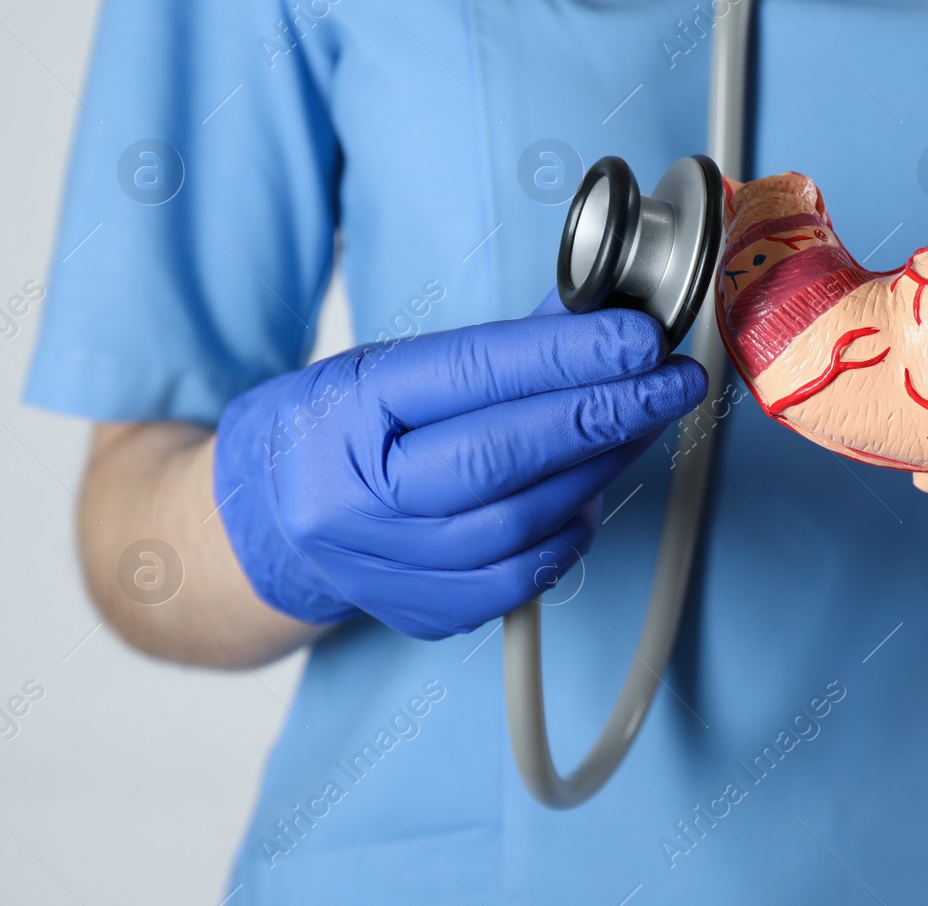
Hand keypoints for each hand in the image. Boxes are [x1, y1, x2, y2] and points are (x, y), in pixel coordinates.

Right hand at [213, 294, 704, 638]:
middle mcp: (357, 494)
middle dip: (603, 413)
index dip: (567, 355)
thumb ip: (490, 351)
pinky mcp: (417, 612)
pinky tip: (589, 496)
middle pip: (501, 455)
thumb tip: (596, 314)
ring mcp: (384, 564)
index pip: (473, 374)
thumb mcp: (387, 369)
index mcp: (348, 410)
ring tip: (639, 426)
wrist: (257, 526)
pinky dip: (567, 534)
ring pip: (520, 522)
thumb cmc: (333, 431)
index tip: (639, 338)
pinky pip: (518, 581)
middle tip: (671, 383)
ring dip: (598, 470)